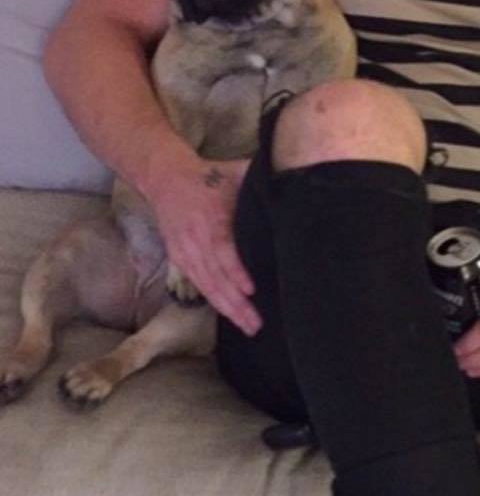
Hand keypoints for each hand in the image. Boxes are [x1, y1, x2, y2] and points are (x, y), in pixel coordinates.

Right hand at [149, 157, 260, 335]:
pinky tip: (229, 315)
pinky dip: (214, 301)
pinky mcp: (180, 259)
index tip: (251, 289)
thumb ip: (261, 181)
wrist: (167, 178)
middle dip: (236, 303)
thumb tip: (292, 181)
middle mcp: (196, 240)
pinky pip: (199, 285)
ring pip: (207, 286)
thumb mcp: (236, 172)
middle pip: (216, 277)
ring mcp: (186, 252)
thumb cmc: (211, 176)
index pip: (223, 251)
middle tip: (256, 323)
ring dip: (227, 309)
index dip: (236, 272)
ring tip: (247, 326)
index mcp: (211, 219)